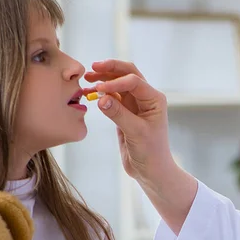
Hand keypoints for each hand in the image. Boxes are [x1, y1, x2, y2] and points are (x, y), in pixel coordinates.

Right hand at [84, 60, 173, 181]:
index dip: (116, 82)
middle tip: (91, 68)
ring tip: (86, 80)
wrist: (151, 171)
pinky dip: (100, 95)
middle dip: (110, 69)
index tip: (99, 89)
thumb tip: (100, 97)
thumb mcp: (135, 133)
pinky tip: (89, 94)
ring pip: (117, 85)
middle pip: (127, 74)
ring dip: (103, 80)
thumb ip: (118, 114)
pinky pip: (111, 98)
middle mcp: (145, 98)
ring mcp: (134, 105)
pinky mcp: (124, 113)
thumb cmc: (151, 152)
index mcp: (154, 99)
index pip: (133, 81)